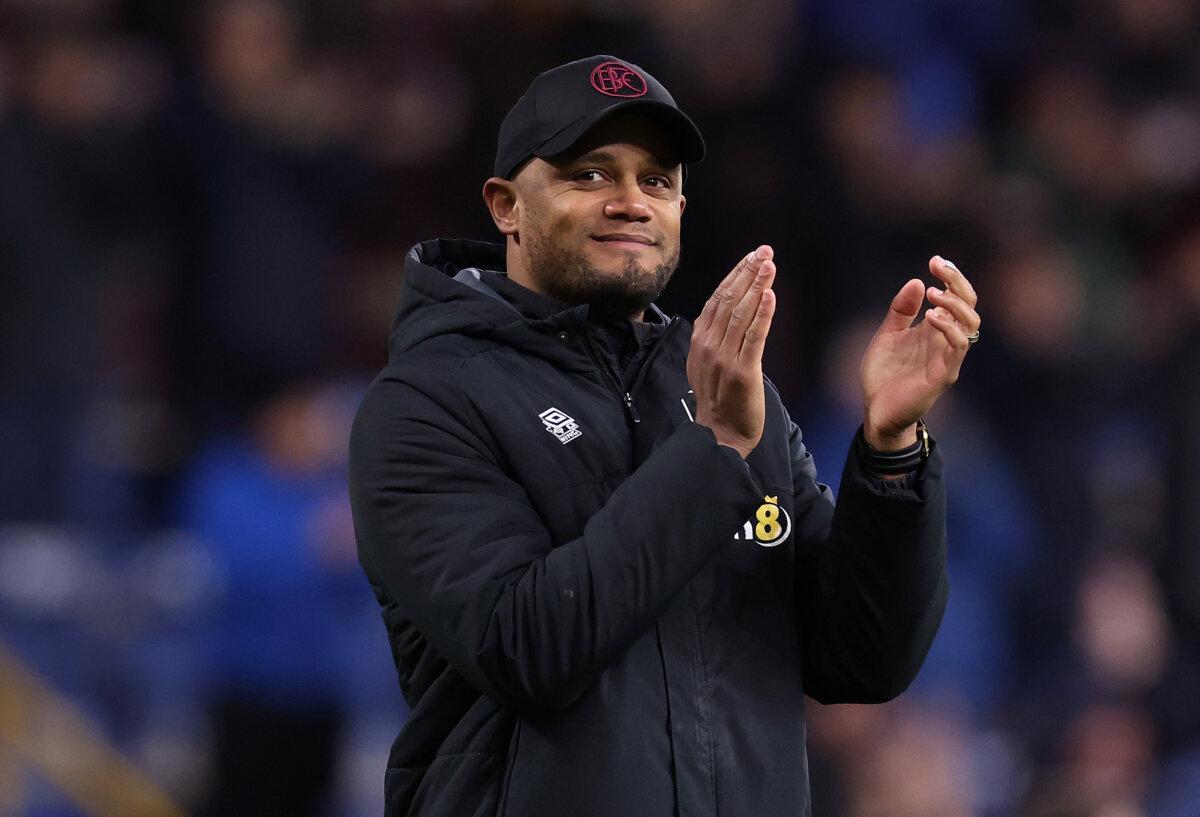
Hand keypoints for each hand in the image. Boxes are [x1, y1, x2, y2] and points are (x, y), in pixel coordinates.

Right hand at [688, 245, 777, 458]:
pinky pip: (753, 337)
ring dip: (757, 285)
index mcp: (700, 340)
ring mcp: (724, 358)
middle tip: (765, 251)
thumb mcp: (707, 362)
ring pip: (741, 313)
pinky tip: (770, 295)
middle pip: (729, 300)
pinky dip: (762, 314)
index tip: (752, 256)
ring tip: (770, 264)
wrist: (720, 435)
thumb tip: (727, 312)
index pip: (718, 298)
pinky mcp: (742, 372)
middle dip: (748, 272)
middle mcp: (709, 345)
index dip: (735, 274)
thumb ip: (714, 337)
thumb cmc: (719, 399)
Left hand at [860, 256, 980, 449]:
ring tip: (934, 294)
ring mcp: (947, 358)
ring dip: (955, 304)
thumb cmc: (884, 376)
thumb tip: (917, 281)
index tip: (935, 261)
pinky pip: (958, 348)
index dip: (952, 277)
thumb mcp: (887, 336)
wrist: (876, 412)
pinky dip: (948, 328)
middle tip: (938, 265)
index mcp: (934, 330)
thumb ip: (900, 311)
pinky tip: (930, 317)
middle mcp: (945, 341)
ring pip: (970, 324)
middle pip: (969, 305)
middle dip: (958, 282)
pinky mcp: (943, 375)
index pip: (957, 298)